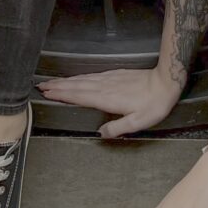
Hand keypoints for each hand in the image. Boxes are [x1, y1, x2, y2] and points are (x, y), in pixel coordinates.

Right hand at [37, 63, 183, 138]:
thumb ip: (118, 127)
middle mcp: (105, 87)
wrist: (165, 81)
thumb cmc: (154, 103)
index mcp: (107, 99)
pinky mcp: (114, 75)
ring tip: (52, 82)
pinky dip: (79, 77)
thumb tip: (101, 133)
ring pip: (82, 80)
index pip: (79, 96)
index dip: (62, 95)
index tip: (48, 93)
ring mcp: (109, 79)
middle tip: (42, 86)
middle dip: (58, 86)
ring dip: (66, 81)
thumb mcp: (139, 122)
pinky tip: (75, 79)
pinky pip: (91, 76)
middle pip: (76, 86)